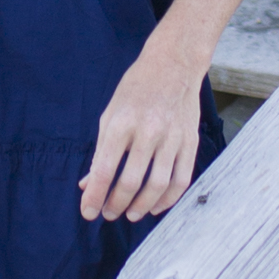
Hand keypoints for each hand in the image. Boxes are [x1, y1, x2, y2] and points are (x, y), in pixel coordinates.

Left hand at [79, 40, 205, 223]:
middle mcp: (147, 131)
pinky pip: (181, 179)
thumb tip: (88, 185)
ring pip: (157, 185)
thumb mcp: (110, 114)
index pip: (104, 169)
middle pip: (130, 182)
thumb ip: (100, 151)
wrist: (174, 64)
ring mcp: (172, 137)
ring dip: (141, 207)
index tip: (88, 212)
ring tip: (130, 214)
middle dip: (116, 204)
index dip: (95, 196)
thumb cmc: (136, 89)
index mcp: (121, 123)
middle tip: (108, 214)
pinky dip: (168, 199)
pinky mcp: (190, 141)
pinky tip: (156, 206)